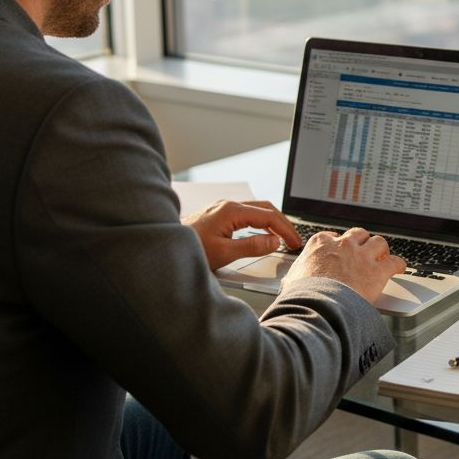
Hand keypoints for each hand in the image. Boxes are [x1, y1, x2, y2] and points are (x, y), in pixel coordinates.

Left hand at [183, 200, 301, 271]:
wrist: (163, 247)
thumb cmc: (188, 249)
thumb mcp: (223, 253)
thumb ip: (251, 247)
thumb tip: (274, 242)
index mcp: (231, 211)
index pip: (268, 216)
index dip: (286, 230)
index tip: (295, 243)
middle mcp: (228, 205)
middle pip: (265, 209)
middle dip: (283, 223)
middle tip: (294, 240)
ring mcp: (222, 209)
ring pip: (256, 210)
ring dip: (272, 222)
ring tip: (283, 237)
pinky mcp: (218, 215)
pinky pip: (246, 214)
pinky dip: (260, 223)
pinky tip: (262, 234)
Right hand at [284, 227, 406, 304]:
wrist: (318, 306)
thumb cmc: (303, 296)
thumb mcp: (292, 281)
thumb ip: (296, 276)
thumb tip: (290, 284)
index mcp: (320, 244)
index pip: (332, 236)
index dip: (338, 243)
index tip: (340, 248)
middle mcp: (343, 245)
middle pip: (358, 234)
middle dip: (361, 242)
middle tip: (363, 253)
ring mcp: (362, 256)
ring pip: (378, 242)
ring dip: (380, 250)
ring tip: (381, 258)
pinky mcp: (377, 271)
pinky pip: (394, 262)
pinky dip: (398, 264)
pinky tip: (398, 268)